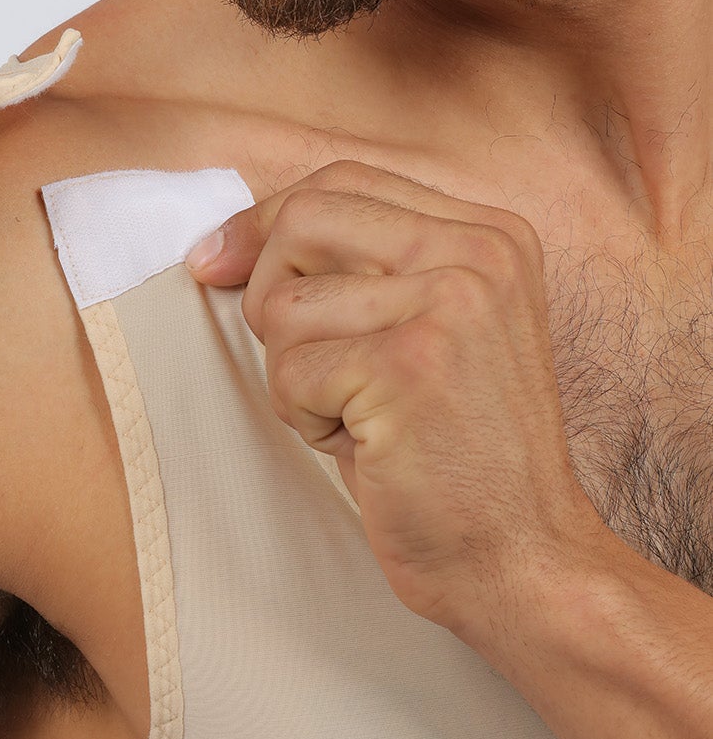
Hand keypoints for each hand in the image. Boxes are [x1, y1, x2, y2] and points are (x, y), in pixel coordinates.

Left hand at [186, 158, 614, 635]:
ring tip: (360, 417)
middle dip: (272, 293)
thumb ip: (364, 270)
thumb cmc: (454, 456)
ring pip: (284, 305)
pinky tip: (367, 446)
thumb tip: (221, 245)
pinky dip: (307, 420)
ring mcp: (451, 303)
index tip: (216, 264)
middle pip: (303, 219)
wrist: (522, 557)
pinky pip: (290, 372)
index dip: (265, 221)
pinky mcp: (411, 363)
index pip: (342, 181)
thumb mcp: (428, 332)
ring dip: (296, 376)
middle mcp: (480, 251)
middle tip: (312, 365)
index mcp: (491, 234)